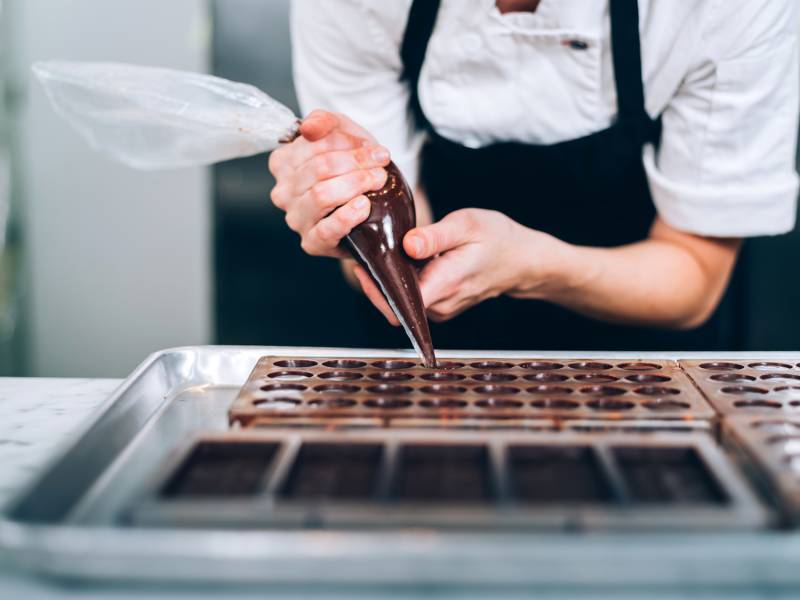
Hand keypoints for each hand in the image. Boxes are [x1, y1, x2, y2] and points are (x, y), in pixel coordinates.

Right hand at [268, 110, 390, 257]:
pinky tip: (364, 206)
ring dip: (356, 184)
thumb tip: (308, 127)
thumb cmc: (352, 169)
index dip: (347, 142)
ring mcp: (296, 219)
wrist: (371, 206)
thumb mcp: (342, 135)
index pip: (312, 145)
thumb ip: (324, 121)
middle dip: (356, 162)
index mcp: (283, 163)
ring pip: (321, 195)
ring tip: (377, 180)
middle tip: (381, 162)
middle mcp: (283, 192)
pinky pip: (326, 230)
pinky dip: (347, 216)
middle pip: (319, 169)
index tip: (373, 147)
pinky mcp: (311, 242)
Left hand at [373, 209, 557, 322]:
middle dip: (375, 281)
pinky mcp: (440, 304)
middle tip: (363, 251)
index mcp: (445, 285)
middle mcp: (441, 304)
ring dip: (388, 280)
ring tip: (378, 251)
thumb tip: (407, 245)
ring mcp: (441, 308)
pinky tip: (398, 258)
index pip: (398, 302)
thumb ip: (436, 237)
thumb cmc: (497, 238)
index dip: (375, 287)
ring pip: (402, 301)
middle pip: (394, 304)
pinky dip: (402, 281)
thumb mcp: (467, 225)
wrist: (521, 259)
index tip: (362, 264)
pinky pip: (412, 297)